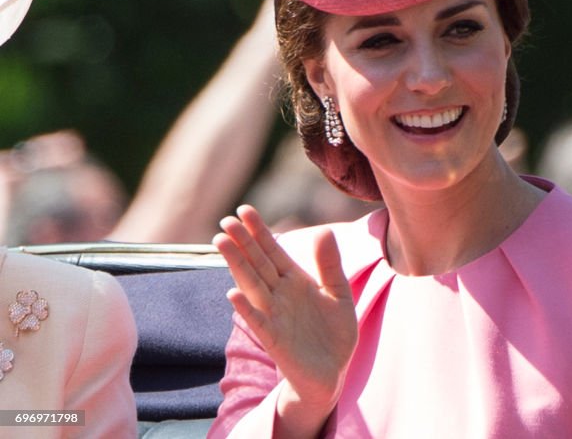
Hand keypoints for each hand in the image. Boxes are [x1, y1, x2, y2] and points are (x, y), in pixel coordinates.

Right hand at [214, 205, 357, 411]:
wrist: (332, 372)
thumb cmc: (333, 333)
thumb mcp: (339, 294)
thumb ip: (330, 264)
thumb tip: (324, 230)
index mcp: (296, 280)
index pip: (273, 251)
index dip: (259, 231)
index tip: (244, 210)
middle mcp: (280, 294)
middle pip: (257, 263)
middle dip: (242, 242)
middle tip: (226, 220)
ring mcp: (274, 316)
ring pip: (251, 285)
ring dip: (237, 265)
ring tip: (221, 243)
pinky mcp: (275, 339)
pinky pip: (258, 321)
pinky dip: (245, 308)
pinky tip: (232, 293)